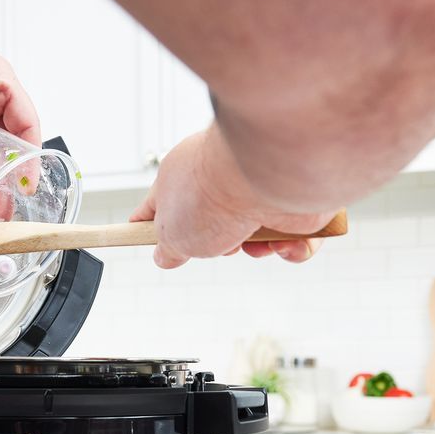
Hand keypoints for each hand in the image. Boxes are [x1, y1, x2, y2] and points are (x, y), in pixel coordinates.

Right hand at [130, 126, 334, 267]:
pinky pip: (295, 237)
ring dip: (256, 249)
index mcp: (183, 177)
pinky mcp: (295, 200)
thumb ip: (166, 248)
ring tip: (254, 241)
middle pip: (214, 224)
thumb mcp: (170, 233)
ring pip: (256, 235)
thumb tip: (165, 256)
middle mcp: (222, 179)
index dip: (150, 223)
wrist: (269, 177)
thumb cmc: (212, 197)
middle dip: (218, 245)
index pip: (159, 202)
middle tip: (217, 243)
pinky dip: (292, 248)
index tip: (139, 235)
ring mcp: (260, 189)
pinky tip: (283, 242)